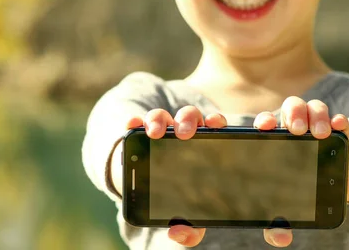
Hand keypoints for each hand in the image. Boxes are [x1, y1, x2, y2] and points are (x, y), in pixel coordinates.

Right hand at [123, 107, 227, 247]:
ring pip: (163, 116)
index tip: (215, 124)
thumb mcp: (186, 214)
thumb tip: (179, 232)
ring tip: (156, 132)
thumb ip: (189, 228)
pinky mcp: (139, 132)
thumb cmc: (176, 196)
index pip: (215, 125)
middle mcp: (184, 132)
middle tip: (185, 133)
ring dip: (160, 120)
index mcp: (204, 144)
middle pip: (190, 117)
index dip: (216, 121)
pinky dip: (134, 123)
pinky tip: (131, 125)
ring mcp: (161, 130)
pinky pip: (137, 123)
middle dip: (188, 120)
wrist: (147, 184)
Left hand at [253, 96, 348, 247]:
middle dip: (293, 114)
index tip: (263, 128)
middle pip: (292, 107)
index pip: (267, 122)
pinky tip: (339, 125)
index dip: (263, 120)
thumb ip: (281, 222)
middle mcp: (297, 126)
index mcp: (277, 139)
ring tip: (320, 133)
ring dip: (317, 116)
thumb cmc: (301, 191)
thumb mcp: (290, 205)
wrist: (333, 182)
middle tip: (296, 130)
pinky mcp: (341, 132)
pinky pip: (340, 120)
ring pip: (315, 108)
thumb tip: (281, 237)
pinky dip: (340, 121)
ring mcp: (319, 126)